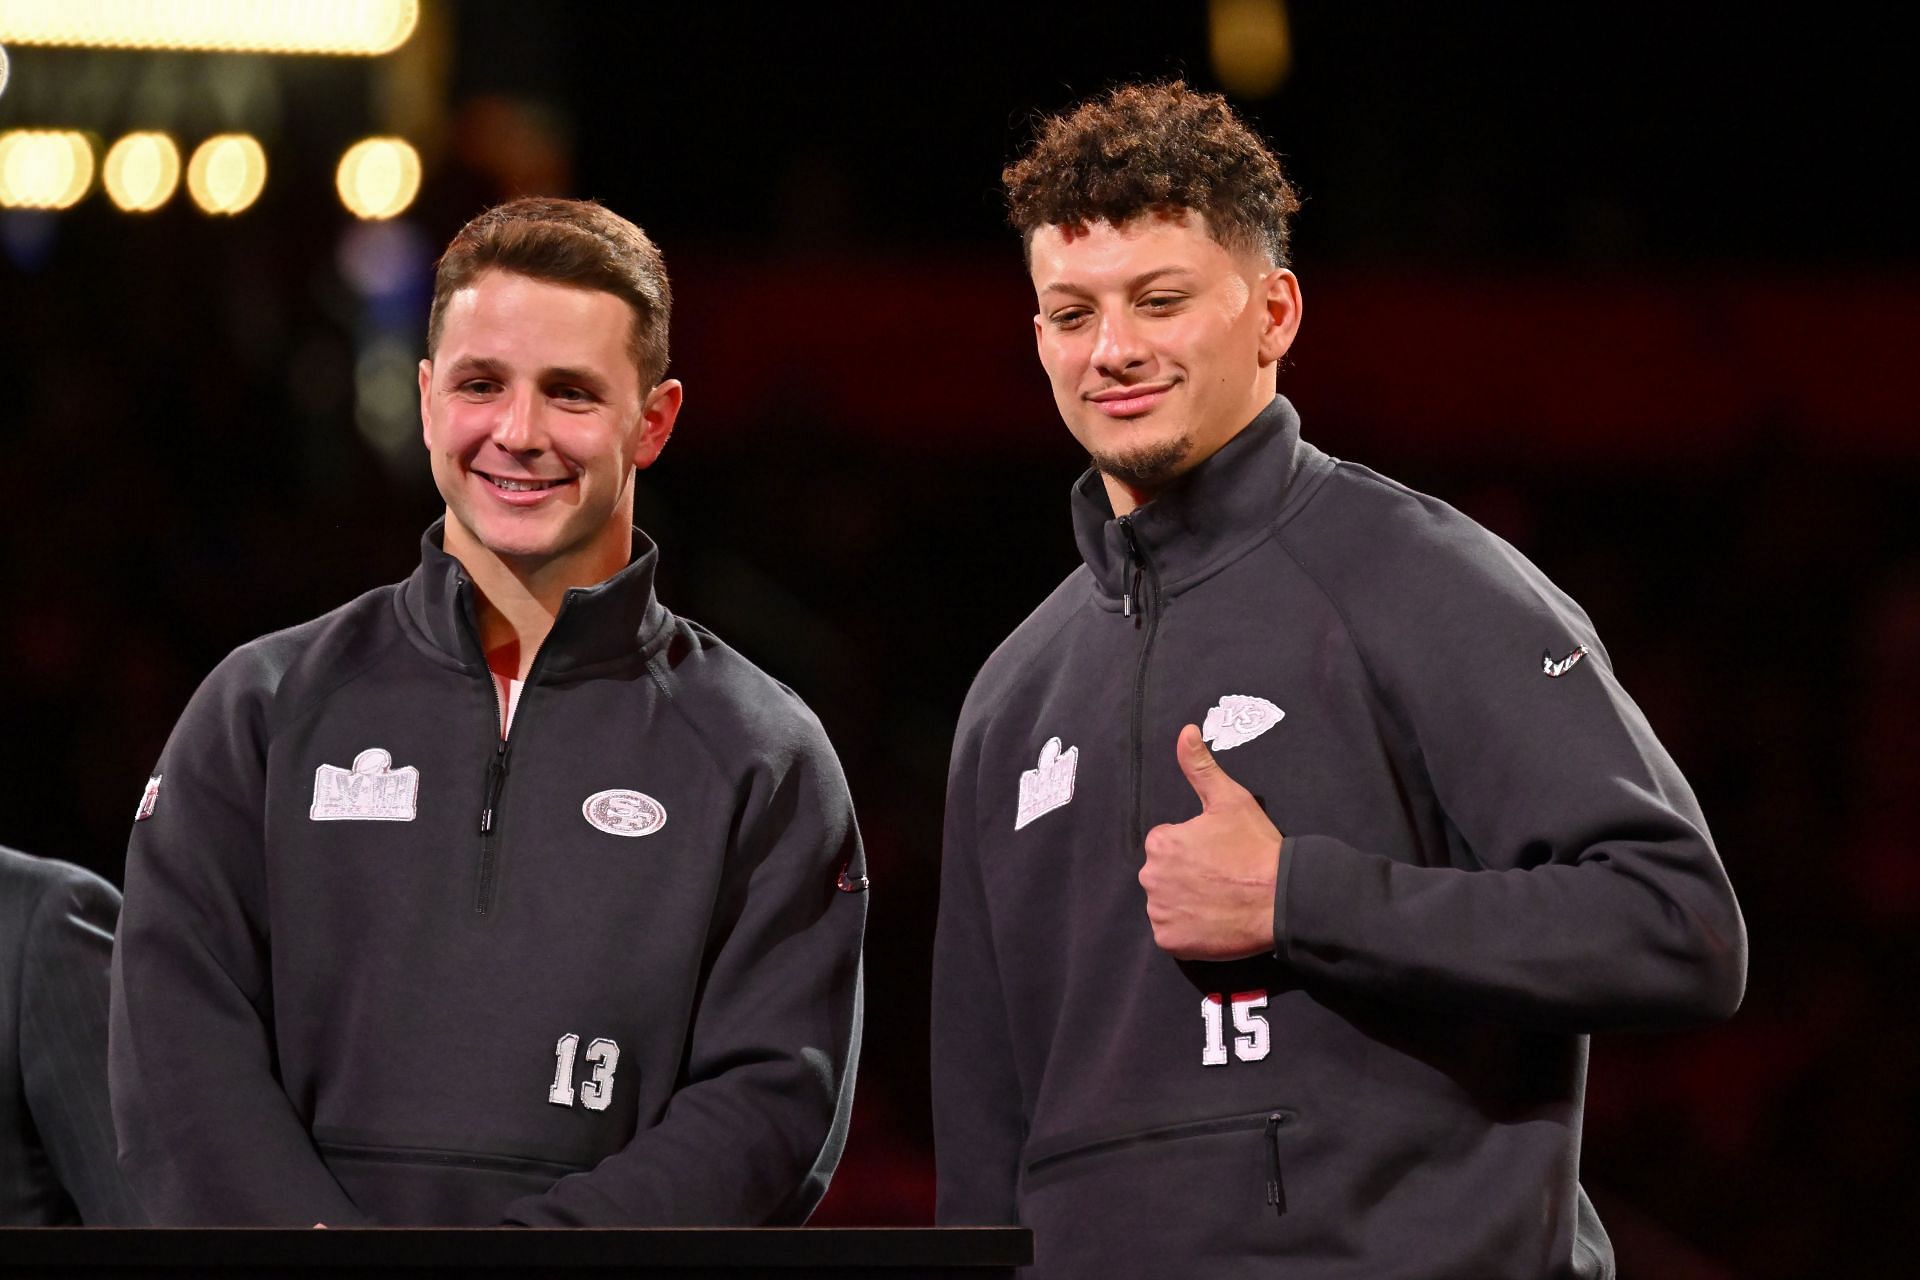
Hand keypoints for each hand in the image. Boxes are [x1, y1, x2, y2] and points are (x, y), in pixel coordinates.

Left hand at [1139, 724, 1282, 959]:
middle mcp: (1151, 878)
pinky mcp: (1171, 943)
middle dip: (1186, 876)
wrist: (1281, 899)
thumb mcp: (1230, 799)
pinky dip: (1188, 932)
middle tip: (1221, 880)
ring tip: (1219, 901)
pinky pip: (1172, 935)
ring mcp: (1160, 913)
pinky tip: (1212, 923)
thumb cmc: (1256, 848)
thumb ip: (1200, 766)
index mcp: (1161, 843)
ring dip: (1186, 904)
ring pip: (1167, 904)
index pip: (1167, 845)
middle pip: (1164, 875)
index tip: (1220, 856)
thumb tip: (1185, 730)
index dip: (1195, 850)